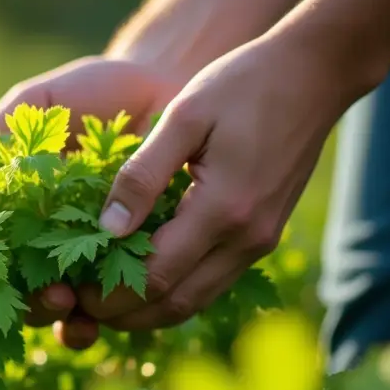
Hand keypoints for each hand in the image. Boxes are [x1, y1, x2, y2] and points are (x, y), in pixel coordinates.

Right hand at [0, 55, 181, 348]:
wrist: (165, 83)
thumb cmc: (93, 94)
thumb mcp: (36, 103)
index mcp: (20, 212)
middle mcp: (54, 242)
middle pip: (32, 293)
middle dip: (39, 305)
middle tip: (56, 298)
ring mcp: (98, 254)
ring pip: (77, 307)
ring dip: (75, 319)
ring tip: (82, 308)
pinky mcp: (142, 258)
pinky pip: (130, 298)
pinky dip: (123, 311)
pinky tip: (124, 308)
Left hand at [80, 36, 350, 330]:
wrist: (315, 75)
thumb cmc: (242, 84)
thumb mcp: (184, 117)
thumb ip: (143, 174)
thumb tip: (106, 228)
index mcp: (224, 209)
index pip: (155, 276)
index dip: (110, 293)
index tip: (74, 292)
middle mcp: (246, 238)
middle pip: (175, 303)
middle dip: (124, 314)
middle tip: (81, 307)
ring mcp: (260, 242)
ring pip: (196, 301)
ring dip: (149, 310)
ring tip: (105, 302)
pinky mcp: (264, 237)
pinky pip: (213, 281)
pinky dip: (175, 291)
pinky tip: (144, 278)